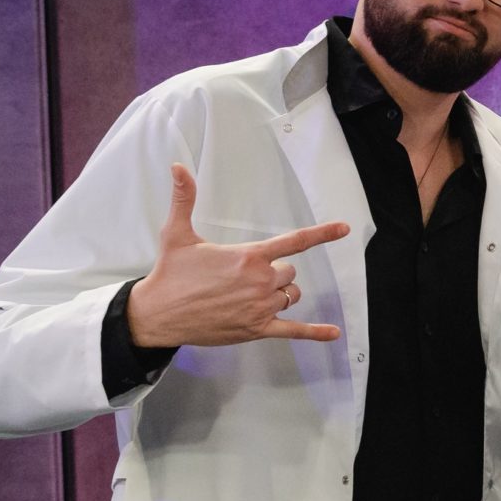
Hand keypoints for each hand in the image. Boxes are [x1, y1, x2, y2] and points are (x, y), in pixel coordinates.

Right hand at [126, 164, 350, 347]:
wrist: (156, 314)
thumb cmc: (170, 274)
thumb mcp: (177, 233)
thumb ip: (184, 199)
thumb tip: (178, 167)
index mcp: (249, 256)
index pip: (294, 241)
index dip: (322, 233)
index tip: (344, 228)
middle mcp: (260, 281)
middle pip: (290, 272)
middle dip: (275, 272)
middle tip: (243, 276)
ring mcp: (260, 307)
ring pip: (291, 296)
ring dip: (281, 294)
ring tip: (251, 295)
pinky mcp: (257, 329)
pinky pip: (294, 330)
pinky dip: (314, 332)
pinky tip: (333, 333)